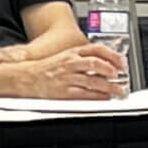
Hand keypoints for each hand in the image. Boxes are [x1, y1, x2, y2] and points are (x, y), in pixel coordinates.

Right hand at [1, 43, 126, 99]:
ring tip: (118, 90)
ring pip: (94, 80)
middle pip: (97, 63)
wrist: (26, 78)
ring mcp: (67, 77)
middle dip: (113, 70)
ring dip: (110, 86)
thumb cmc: (45, 69)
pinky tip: (105, 98)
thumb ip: (81, 59)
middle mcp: (70, 63)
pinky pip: (86, 94)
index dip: (112, 55)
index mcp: (71, 53)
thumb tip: (102, 64)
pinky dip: (98, 97)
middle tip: (121, 76)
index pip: (96, 49)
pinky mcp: (64, 92)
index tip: (122, 62)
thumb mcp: (63, 57)